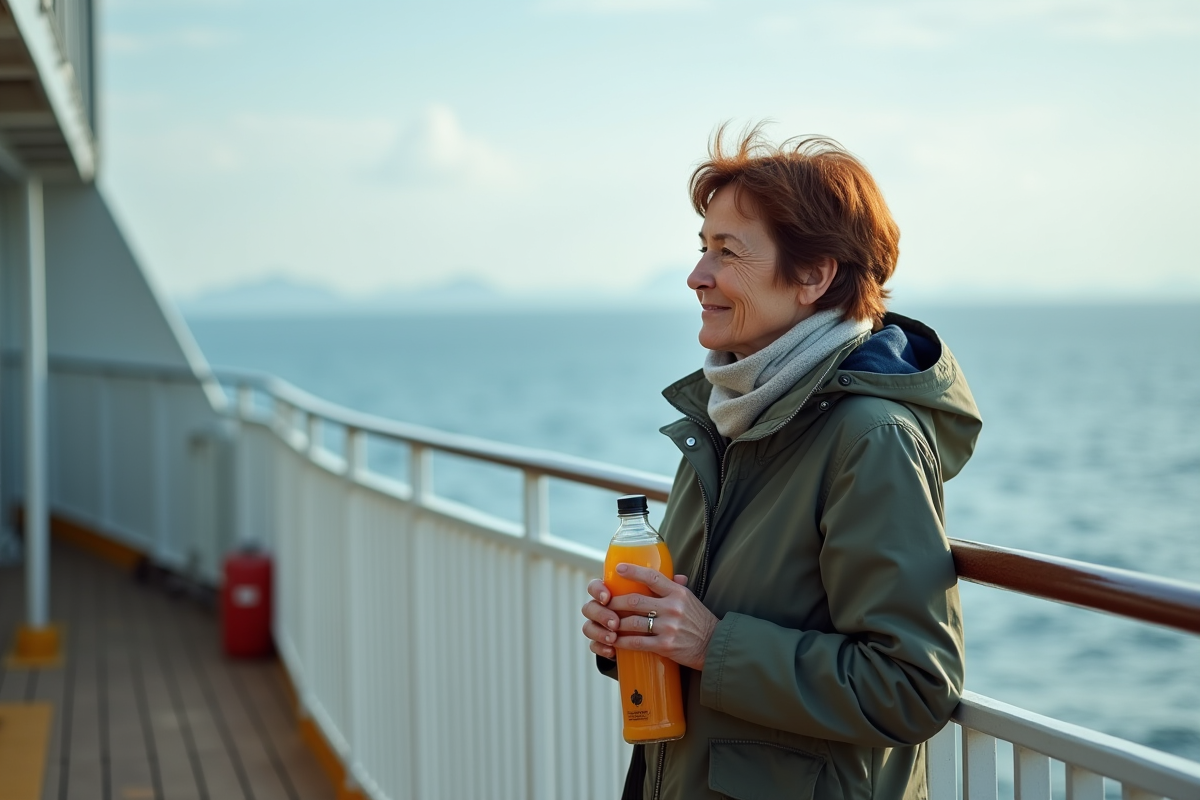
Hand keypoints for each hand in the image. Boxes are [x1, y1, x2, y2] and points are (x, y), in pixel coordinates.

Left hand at [580, 566, 717, 670]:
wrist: (713, 645)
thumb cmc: (699, 620)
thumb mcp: (690, 599)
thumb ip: (676, 587)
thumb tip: (667, 575)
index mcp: (678, 593)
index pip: (652, 577)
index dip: (633, 571)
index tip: (618, 569)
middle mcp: (672, 607)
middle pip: (635, 601)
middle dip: (616, 602)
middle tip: (606, 603)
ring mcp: (668, 627)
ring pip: (632, 622)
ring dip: (615, 622)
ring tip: (607, 622)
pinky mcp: (665, 646)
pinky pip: (637, 643)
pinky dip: (622, 642)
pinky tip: (614, 640)